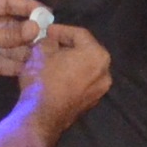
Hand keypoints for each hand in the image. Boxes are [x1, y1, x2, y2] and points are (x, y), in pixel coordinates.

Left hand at [0, 0, 40, 82]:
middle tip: (49, 38)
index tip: (46, 14)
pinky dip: (14, 65)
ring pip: (8, 45)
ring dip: (24, 50)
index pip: (7, 2)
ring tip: (44, 55)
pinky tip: (30, 68)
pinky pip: (1, 62)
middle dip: (28, 32)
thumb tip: (36, 28)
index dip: (27, 6)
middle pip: (10, 25)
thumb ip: (8, 33)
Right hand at [18, 23, 111, 138]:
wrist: (42, 117)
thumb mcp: (41, 51)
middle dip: (67, 45)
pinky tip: (56, 76)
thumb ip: (49, 40)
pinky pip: (82, 82)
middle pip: (85, 51)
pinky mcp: (90, 103)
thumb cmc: (44, 79)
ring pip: (84, 68)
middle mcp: (105, 72)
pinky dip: (71, 76)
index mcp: (97, 55)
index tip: (46, 30)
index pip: (79, 34)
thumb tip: (51, 41)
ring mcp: (100, 90)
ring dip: (69, 61)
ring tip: (51, 59)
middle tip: (50, 43)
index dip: (61, 30)